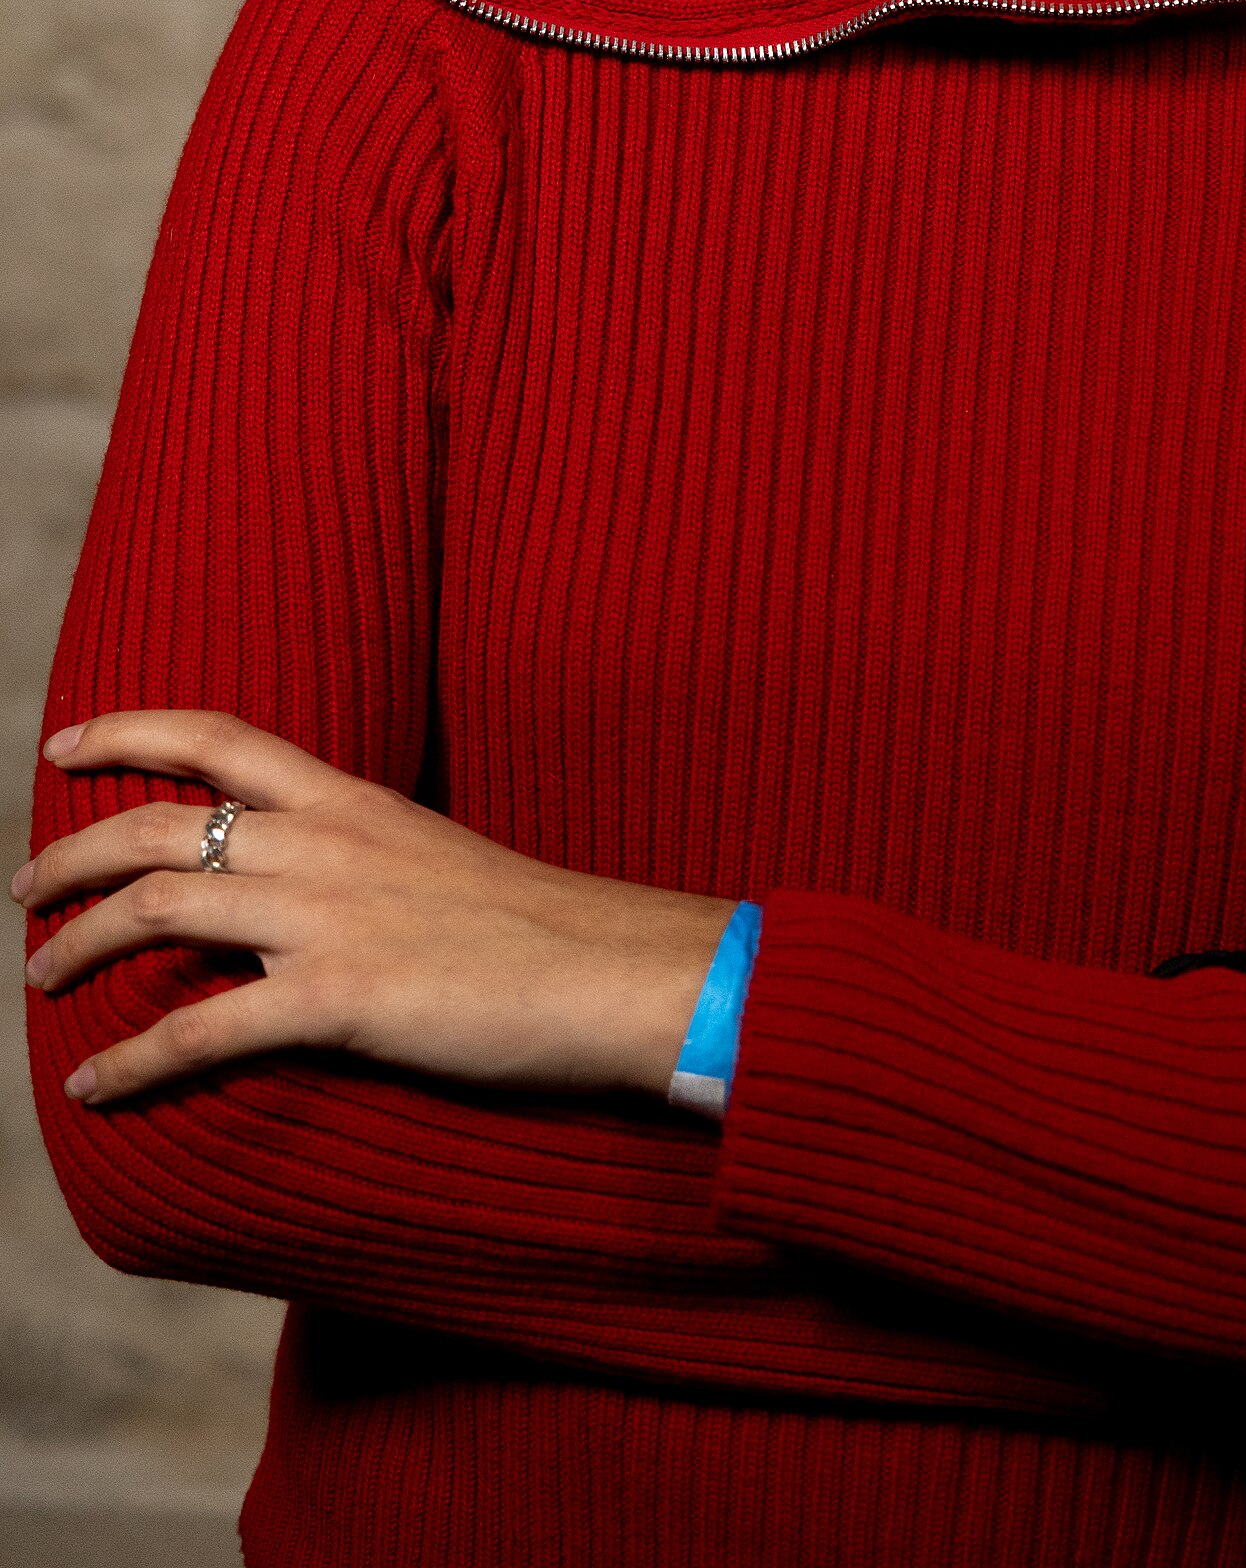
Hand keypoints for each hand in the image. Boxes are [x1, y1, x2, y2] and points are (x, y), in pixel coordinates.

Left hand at [14, 711, 738, 1108]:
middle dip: (70, 856)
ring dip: (76, 945)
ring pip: (157, 908)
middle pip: (159, 824)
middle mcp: (326, 843)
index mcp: (354, 801)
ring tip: (39, 980)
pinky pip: (200, 1029)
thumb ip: (364, 862)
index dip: (129, 731)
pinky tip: (93, 1085)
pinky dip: (130, 1060)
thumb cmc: (544, 928)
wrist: (615, 970)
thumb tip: (310, 891)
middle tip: (26, 891)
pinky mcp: (339, 999)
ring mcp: (328, 917)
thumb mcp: (439, 859)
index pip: (220, 737)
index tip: (65, 744)